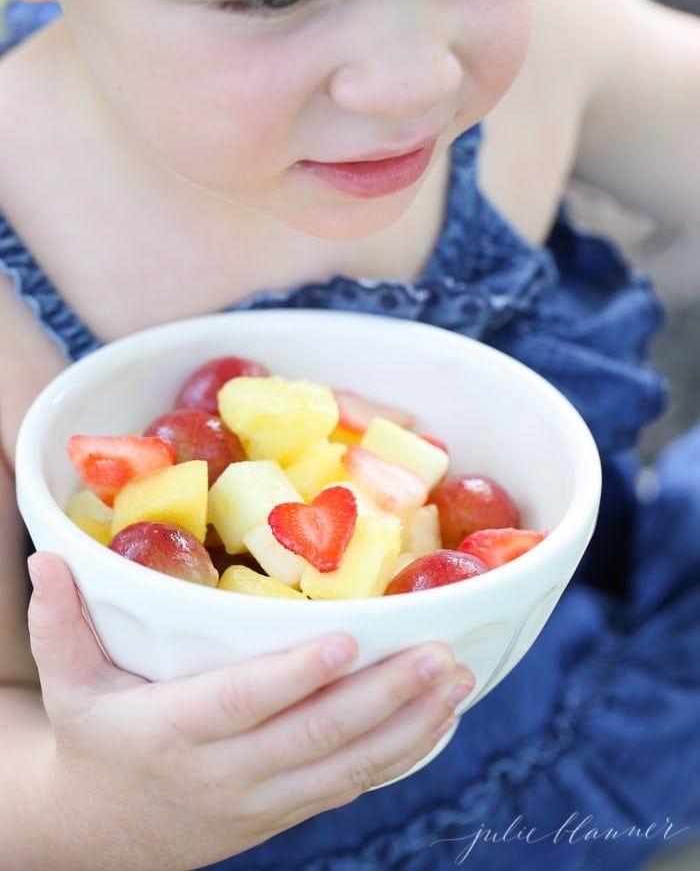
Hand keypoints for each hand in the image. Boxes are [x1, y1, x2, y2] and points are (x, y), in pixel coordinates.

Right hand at [26, 553, 473, 869]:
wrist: (104, 835)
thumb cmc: (94, 739)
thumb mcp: (68, 685)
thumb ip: (60, 623)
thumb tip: (46, 556)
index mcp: (172, 731)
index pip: (243, 702)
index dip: (295, 676)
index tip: (348, 641)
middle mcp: (225, 772)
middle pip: (314, 736)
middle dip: (384, 697)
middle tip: (440, 654)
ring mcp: (261, 802)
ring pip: (345, 767)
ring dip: (408, 725)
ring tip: (457, 678)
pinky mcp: (284, 813)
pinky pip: (350, 787)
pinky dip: (399, 756)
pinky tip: (440, 721)